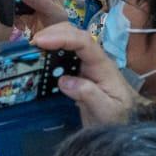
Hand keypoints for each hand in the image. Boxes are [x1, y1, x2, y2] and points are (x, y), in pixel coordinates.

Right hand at [26, 10, 140, 125]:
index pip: (84, 42)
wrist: (124, 123)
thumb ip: (89, 95)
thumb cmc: (119, 117)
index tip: (40, 42)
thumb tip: (64, 81)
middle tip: (31, 44)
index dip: (61, 38)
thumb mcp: (106, 111)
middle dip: (52, 32)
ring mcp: (85, 63)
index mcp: (102, 65)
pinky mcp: (77, 70)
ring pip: (67, 39)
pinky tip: (37, 57)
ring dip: (50, 38)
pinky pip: (62, 53)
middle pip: (74, 33)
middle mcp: (93, 59)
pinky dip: (49, 50)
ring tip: (31, 48)